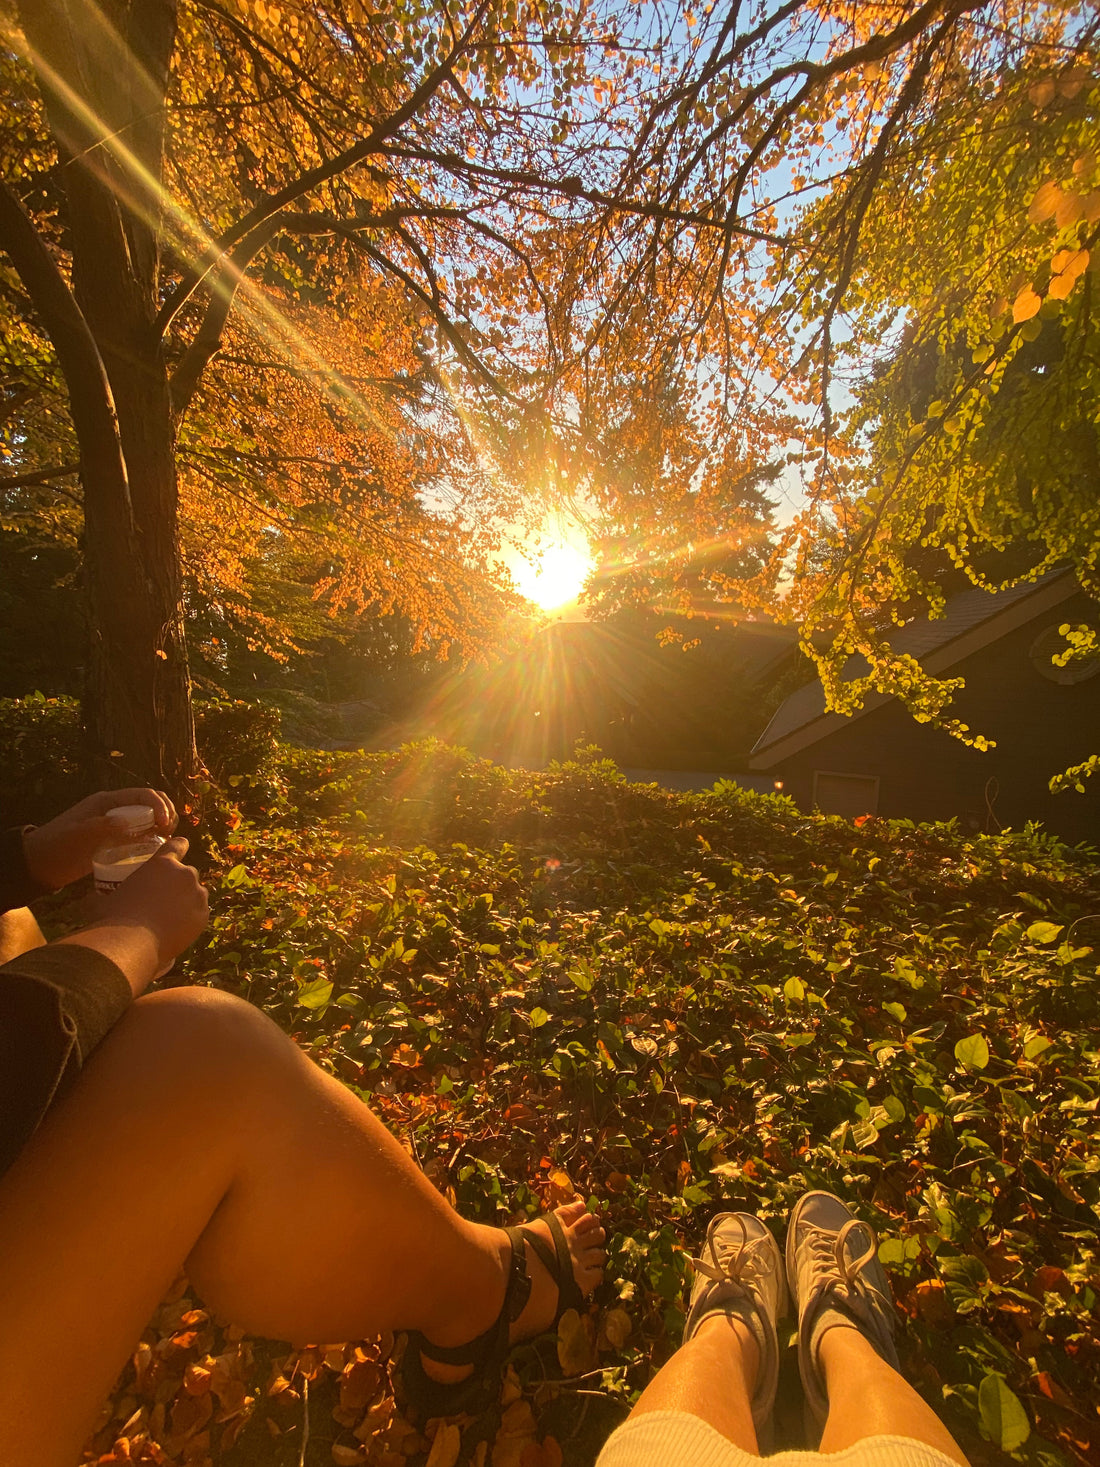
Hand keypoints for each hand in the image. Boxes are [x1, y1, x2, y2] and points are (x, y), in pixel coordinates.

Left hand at [22, 788, 177, 889]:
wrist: (41, 864)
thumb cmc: (57, 846)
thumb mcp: (78, 835)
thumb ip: (102, 827)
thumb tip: (129, 823)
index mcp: (107, 802)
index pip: (143, 795)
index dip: (159, 806)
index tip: (165, 824)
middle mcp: (115, 810)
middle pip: (151, 804)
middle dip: (167, 813)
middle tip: (170, 832)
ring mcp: (117, 826)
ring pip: (150, 819)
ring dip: (163, 826)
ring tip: (167, 841)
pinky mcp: (117, 842)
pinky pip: (142, 836)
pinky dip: (154, 840)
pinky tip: (157, 851)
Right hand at [97, 837, 208, 971]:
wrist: (132, 944)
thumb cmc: (114, 918)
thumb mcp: (107, 899)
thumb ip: (109, 893)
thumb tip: (92, 899)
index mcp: (162, 863)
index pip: (177, 845)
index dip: (180, 846)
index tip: (182, 846)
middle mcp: (184, 874)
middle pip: (187, 873)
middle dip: (178, 884)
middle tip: (164, 900)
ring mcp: (197, 895)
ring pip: (196, 894)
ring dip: (186, 901)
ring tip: (168, 918)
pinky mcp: (203, 915)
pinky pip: (199, 914)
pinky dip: (191, 919)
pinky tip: (175, 930)